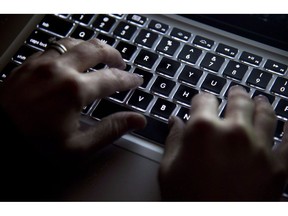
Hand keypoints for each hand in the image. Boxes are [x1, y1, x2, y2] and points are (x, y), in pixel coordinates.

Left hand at [0, 38, 145, 158]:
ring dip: (91, 47)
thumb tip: (137, 120)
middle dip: (114, 55)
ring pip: (74, 42)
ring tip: (99, 56)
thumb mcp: (78, 146)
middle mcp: (59, 70)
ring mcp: (41, 63)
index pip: (112, 78)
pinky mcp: (28, 64)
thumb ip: (111, 129)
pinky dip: (69, 49)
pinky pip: (54, 46)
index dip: (128, 79)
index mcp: (74, 90)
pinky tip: (72, 58)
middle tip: (121, 63)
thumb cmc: (34, 146)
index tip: (136, 80)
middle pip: (95, 49)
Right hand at [159, 86, 286, 200]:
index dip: (201, 99)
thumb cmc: (186, 201)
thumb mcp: (168, 169)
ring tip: (261, 100)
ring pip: (266, 113)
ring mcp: (258, 148)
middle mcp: (233, 132)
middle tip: (236, 92)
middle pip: (238, 100)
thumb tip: (175, 122)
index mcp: (202, 130)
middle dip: (235, 94)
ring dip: (262, 104)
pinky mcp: (277, 168)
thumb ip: (173, 140)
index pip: (203, 100)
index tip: (202, 102)